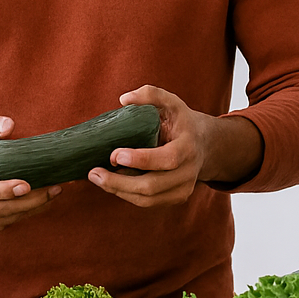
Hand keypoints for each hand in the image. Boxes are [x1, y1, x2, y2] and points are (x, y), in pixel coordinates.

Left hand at [89, 85, 240, 208]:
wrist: (203, 143)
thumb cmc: (180, 121)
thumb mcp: (170, 102)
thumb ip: (150, 94)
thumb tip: (125, 99)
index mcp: (188, 146)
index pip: (167, 159)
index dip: (141, 160)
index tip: (115, 155)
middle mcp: (189, 171)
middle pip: (153, 185)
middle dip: (120, 182)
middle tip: (95, 172)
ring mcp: (184, 188)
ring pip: (148, 199)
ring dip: (119, 191)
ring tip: (98, 178)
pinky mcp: (176, 197)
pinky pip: (149, 202)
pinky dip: (127, 195)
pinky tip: (112, 184)